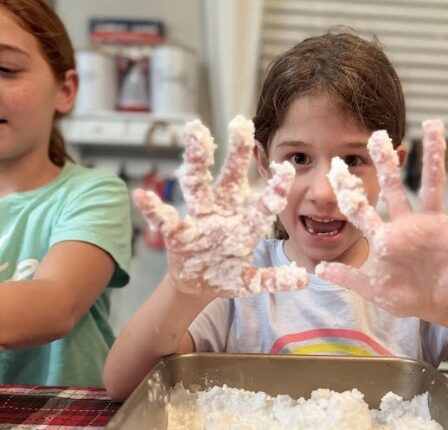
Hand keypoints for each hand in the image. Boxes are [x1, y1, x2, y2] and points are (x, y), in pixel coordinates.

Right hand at [133, 116, 307, 296]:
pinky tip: (141, 195)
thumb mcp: (251, 282)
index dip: (274, 187)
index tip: (287, 168)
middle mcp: (222, 214)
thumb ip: (274, 279)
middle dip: (236, 153)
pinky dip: (153, 208)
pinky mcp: (177, 233)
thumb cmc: (226, 275)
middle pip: (230, 179)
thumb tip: (304, 279)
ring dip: (196, 159)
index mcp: (243, 225)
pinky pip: (165, 218)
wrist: (198, 286)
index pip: (262, 203)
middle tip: (241, 123)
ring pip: (198, 185)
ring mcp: (198, 220)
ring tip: (195, 131)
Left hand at [316, 120, 447, 320]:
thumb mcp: (374, 290)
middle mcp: (407, 224)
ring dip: (433, 158)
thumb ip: (350, 279)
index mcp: (385, 237)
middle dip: (387, 163)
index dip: (349, 191)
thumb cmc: (405, 295)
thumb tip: (320, 271)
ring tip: (434, 126)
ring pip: (432, 187)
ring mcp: (432, 226)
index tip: (336, 166)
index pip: (362, 211)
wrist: (435, 306)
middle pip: (395, 188)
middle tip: (378, 134)